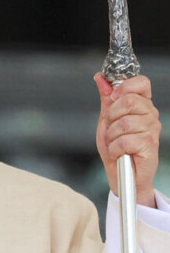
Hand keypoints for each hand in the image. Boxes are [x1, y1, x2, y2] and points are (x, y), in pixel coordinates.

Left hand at [95, 74, 160, 207]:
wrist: (121, 174)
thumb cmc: (115, 148)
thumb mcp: (106, 120)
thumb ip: (106, 99)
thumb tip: (100, 78)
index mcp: (142, 106)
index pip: (141, 82)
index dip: (124, 86)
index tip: (113, 97)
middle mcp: (150, 115)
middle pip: (129, 100)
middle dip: (112, 116)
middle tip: (112, 129)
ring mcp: (152, 130)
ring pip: (124, 122)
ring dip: (112, 136)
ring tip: (115, 143)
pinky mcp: (150, 145)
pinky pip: (125, 140)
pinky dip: (115, 148)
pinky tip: (119, 153)